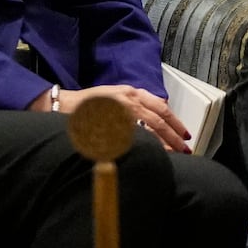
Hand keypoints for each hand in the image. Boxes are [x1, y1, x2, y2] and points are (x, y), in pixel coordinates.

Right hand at [35, 84, 193, 152]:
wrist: (62, 105)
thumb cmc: (87, 106)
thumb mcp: (114, 99)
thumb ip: (133, 107)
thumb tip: (152, 123)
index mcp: (131, 93)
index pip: (160, 107)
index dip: (175, 121)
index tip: (185, 134)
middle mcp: (128, 98)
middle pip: (158, 118)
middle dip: (174, 135)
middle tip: (185, 148)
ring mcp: (119, 109)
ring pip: (149, 127)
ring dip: (163, 142)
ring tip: (174, 154)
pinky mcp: (109, 121)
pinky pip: (131, 135)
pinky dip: (144, 144)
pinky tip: (151, 153)